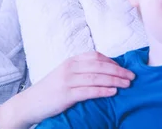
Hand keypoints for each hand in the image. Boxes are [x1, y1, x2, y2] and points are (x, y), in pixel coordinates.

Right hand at [0, 51, 134, 128]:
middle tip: (132, 76)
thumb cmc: (49, 91)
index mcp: (69, 62)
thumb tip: (103, 73)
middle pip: (99, 65)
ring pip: (96, 77)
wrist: (29, 104)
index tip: (124, 67)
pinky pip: (89, 91)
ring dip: (115, 80)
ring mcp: (67, 81)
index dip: (112, 61)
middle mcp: (69, 68)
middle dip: (118, 70)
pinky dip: (103, 90)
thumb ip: (80, 72)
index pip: (95, 56)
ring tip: (127, 84)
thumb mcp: (64, 76)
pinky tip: (113, 92)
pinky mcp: (66, 95)